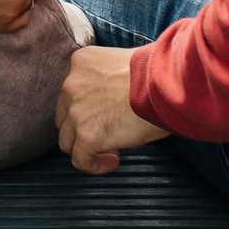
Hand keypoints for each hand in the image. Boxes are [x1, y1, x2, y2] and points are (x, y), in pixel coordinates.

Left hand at [55, 45, 167, 173]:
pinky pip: (80, 160)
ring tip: (110, 150)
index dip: (86, 107)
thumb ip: (108, 80)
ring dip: (86, 147)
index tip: (105, 114)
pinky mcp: (87, 135)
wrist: (164, 84)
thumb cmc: (156, 74)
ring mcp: (76, 112)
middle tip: (107, 132)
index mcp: (80, 63)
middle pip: (65, 116)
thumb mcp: (123, 65)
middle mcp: (71, 85)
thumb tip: (112, 101)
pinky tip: (113, 161)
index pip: (71, 92)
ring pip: (67, 140)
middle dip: (82, 127)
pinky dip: (94, 165)